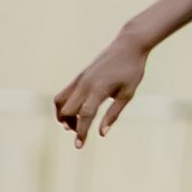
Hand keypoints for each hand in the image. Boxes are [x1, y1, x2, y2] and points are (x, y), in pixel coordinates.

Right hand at [54, 31, 149, 146]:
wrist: (128, 46)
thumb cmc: (132, 70)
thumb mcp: (127, 94)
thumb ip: (113, 114)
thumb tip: (101, 133)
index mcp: (99, 89)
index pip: (85, 115)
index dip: (81, 132)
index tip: (79, 146)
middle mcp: (85, 84)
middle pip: (67, 111)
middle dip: (70, 125)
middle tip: (80, 132)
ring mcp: (80, 79)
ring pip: (60, 102)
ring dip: (62, 116)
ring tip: (74, 123)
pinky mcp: (78, 76)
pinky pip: (63, 93)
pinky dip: (63, 105)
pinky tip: (74, 111)